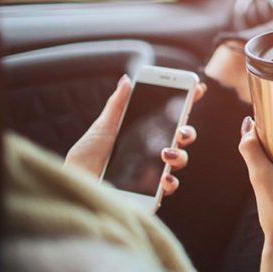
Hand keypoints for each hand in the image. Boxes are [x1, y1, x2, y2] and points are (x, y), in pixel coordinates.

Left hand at [64, 74, 205, 195]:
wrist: (74, 182)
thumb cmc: (87, 155)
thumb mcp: (103, 126)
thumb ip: (118, 104)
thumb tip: (127, 79)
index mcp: (145, 132)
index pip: (172, 116)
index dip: (188, 101)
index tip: (198, 88)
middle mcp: (153, 151)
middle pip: (182, 138)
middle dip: (188, 132)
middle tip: (181, 130)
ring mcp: (154, 171)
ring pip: (180, 161)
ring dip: (179, 156)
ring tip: (166, 154)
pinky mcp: (149, 192)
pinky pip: (169, 187)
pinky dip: (170, 182)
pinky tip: (163, 179)